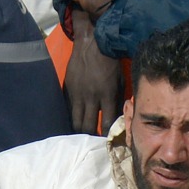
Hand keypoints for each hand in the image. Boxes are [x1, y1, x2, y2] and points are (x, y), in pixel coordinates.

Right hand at [63, 12, 123, 134]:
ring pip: (76, 122)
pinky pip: (69, 111)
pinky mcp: (68, 90)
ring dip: (80, 131)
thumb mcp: (120, 82)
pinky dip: (72, 119)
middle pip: (88, 127)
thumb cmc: (110, 63)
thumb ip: (117, 101)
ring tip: (84, 138)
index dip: (107, 135)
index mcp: (107, 95)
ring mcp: (77, 94)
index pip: (107, 123)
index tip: (109, 142)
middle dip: (91, 137)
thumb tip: (117, 119)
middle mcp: (91, 97)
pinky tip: (76, 125)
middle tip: (95, 143)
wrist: (92, 44)